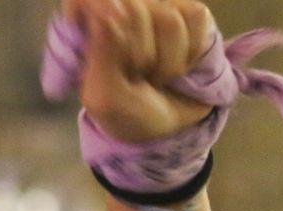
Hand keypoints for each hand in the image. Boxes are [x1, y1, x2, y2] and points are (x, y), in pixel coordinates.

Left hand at [66, 0, 214, 142]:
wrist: (172, 127)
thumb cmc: (129, 113)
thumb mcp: (105, 96)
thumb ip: (101, 54)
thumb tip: (111, 9)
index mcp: (88, 29)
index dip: (95, 10)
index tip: (106, 40)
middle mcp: (122, 11)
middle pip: (132, 7)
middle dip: (139, 52)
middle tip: (136, 74)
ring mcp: (158, 8)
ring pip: (168, 17)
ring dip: (167, 61)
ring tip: (157, 76)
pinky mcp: (190, 13)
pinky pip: (195, 18)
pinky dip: (190, 52)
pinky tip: (180, 66)